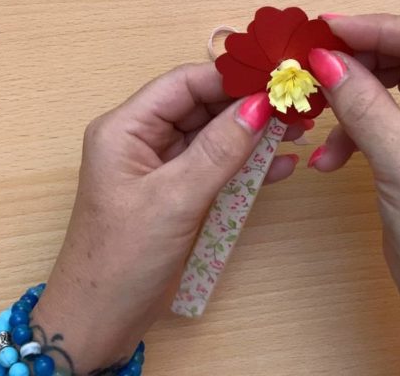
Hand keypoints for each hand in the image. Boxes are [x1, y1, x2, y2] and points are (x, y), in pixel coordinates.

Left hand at [29, 63, 305, 372]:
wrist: (100, 322)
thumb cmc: (121, 260)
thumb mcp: (173, 200)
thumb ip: (219, 150)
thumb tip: (260, 105)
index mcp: (125, 128)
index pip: (183, 84)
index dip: (230, 79)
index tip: (277, 78)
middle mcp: (142, 140)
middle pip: (202, 106)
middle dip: (249, 105)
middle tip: (298, 104)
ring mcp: (161, 169)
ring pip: (214, 136)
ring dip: (254, 134)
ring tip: (300, 129)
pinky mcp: (178, 195)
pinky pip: (217, 168)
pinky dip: (248, 166)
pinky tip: (283, 165)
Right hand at [307, 14, 399, 374]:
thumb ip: (363, 102)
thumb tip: (323, 57)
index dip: (378, 27)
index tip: (325, 30)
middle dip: (360, 59)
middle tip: (311, 61)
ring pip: (394, 86)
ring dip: (352, 98)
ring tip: (316, 113)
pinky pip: (385, 119)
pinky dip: (354, 130)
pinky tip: (329, 156)